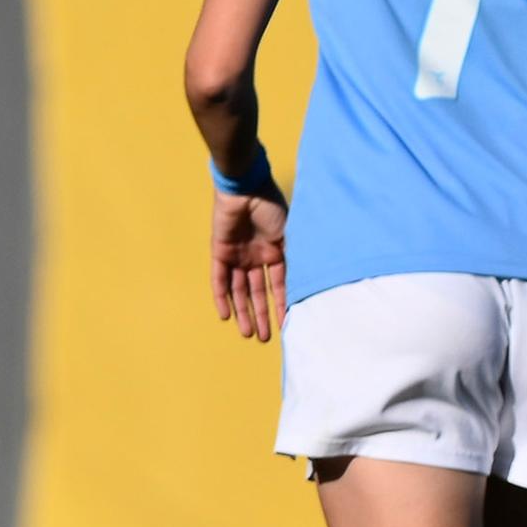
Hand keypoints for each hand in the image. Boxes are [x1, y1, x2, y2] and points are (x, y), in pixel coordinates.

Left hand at [210, 191, 286, 342]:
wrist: (246, 189)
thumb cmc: (271, 208)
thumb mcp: (290, 236)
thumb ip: (295, 259)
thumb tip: (307, 284)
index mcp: (275, 252)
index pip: (279, 285)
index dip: (282, 304)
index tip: (286, 324)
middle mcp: (256, 257)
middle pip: (257, 292)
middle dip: (261, 314)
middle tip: (264, 337)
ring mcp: (237, 256)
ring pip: (239, 290)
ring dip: (244, 312)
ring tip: (249, 333)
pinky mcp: (220, 252)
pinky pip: (219, 280)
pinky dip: (222, 297)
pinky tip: (226, 315)